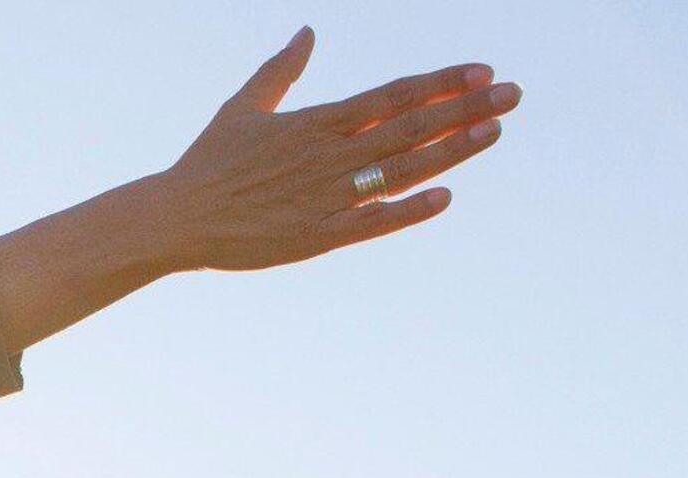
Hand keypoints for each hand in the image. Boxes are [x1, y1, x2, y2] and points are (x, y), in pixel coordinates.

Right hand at [145, 29, 519, 271]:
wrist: (174, 218)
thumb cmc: (208, 162)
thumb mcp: (243, 106)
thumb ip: (281, 70)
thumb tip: (307, 31)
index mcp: (316, 122)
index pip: (393, 95)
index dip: (440, 83)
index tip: (482, 72)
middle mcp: (328, 156)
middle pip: (410, 127)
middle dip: (465, 109)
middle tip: (513, 95)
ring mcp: (325, 196)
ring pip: (402, 170)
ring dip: (451, 150)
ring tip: (493, 132)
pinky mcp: (316, 236)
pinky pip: (372, 222)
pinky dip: (408, 210)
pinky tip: (445, 196)